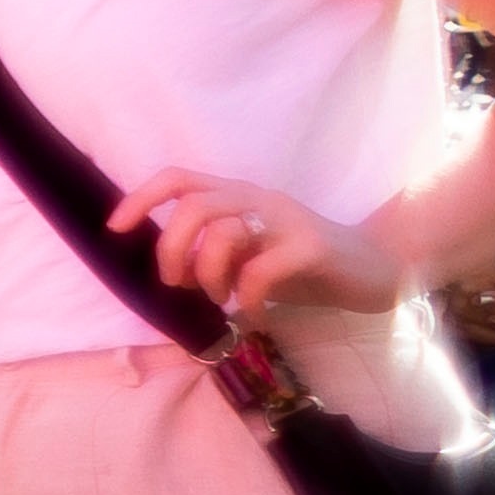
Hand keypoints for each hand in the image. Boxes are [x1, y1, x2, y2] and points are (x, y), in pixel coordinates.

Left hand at [126, 171, 412, 320]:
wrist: (377, 269)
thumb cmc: (302, 265)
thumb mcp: (248, 253)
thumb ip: (212, 251)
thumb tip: (168, 269)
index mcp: (237, 196)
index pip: (178, 178)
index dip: (141, 199)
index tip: (116, 229)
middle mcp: (258, 199)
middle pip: (193, 207)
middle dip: (171, 251)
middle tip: (180, 284)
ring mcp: (287, 220)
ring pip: (223, 233)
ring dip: (208, 275)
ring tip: (221, 299)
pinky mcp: (312, 248)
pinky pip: (261, 269)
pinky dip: (248, 298)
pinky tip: (254, 315)